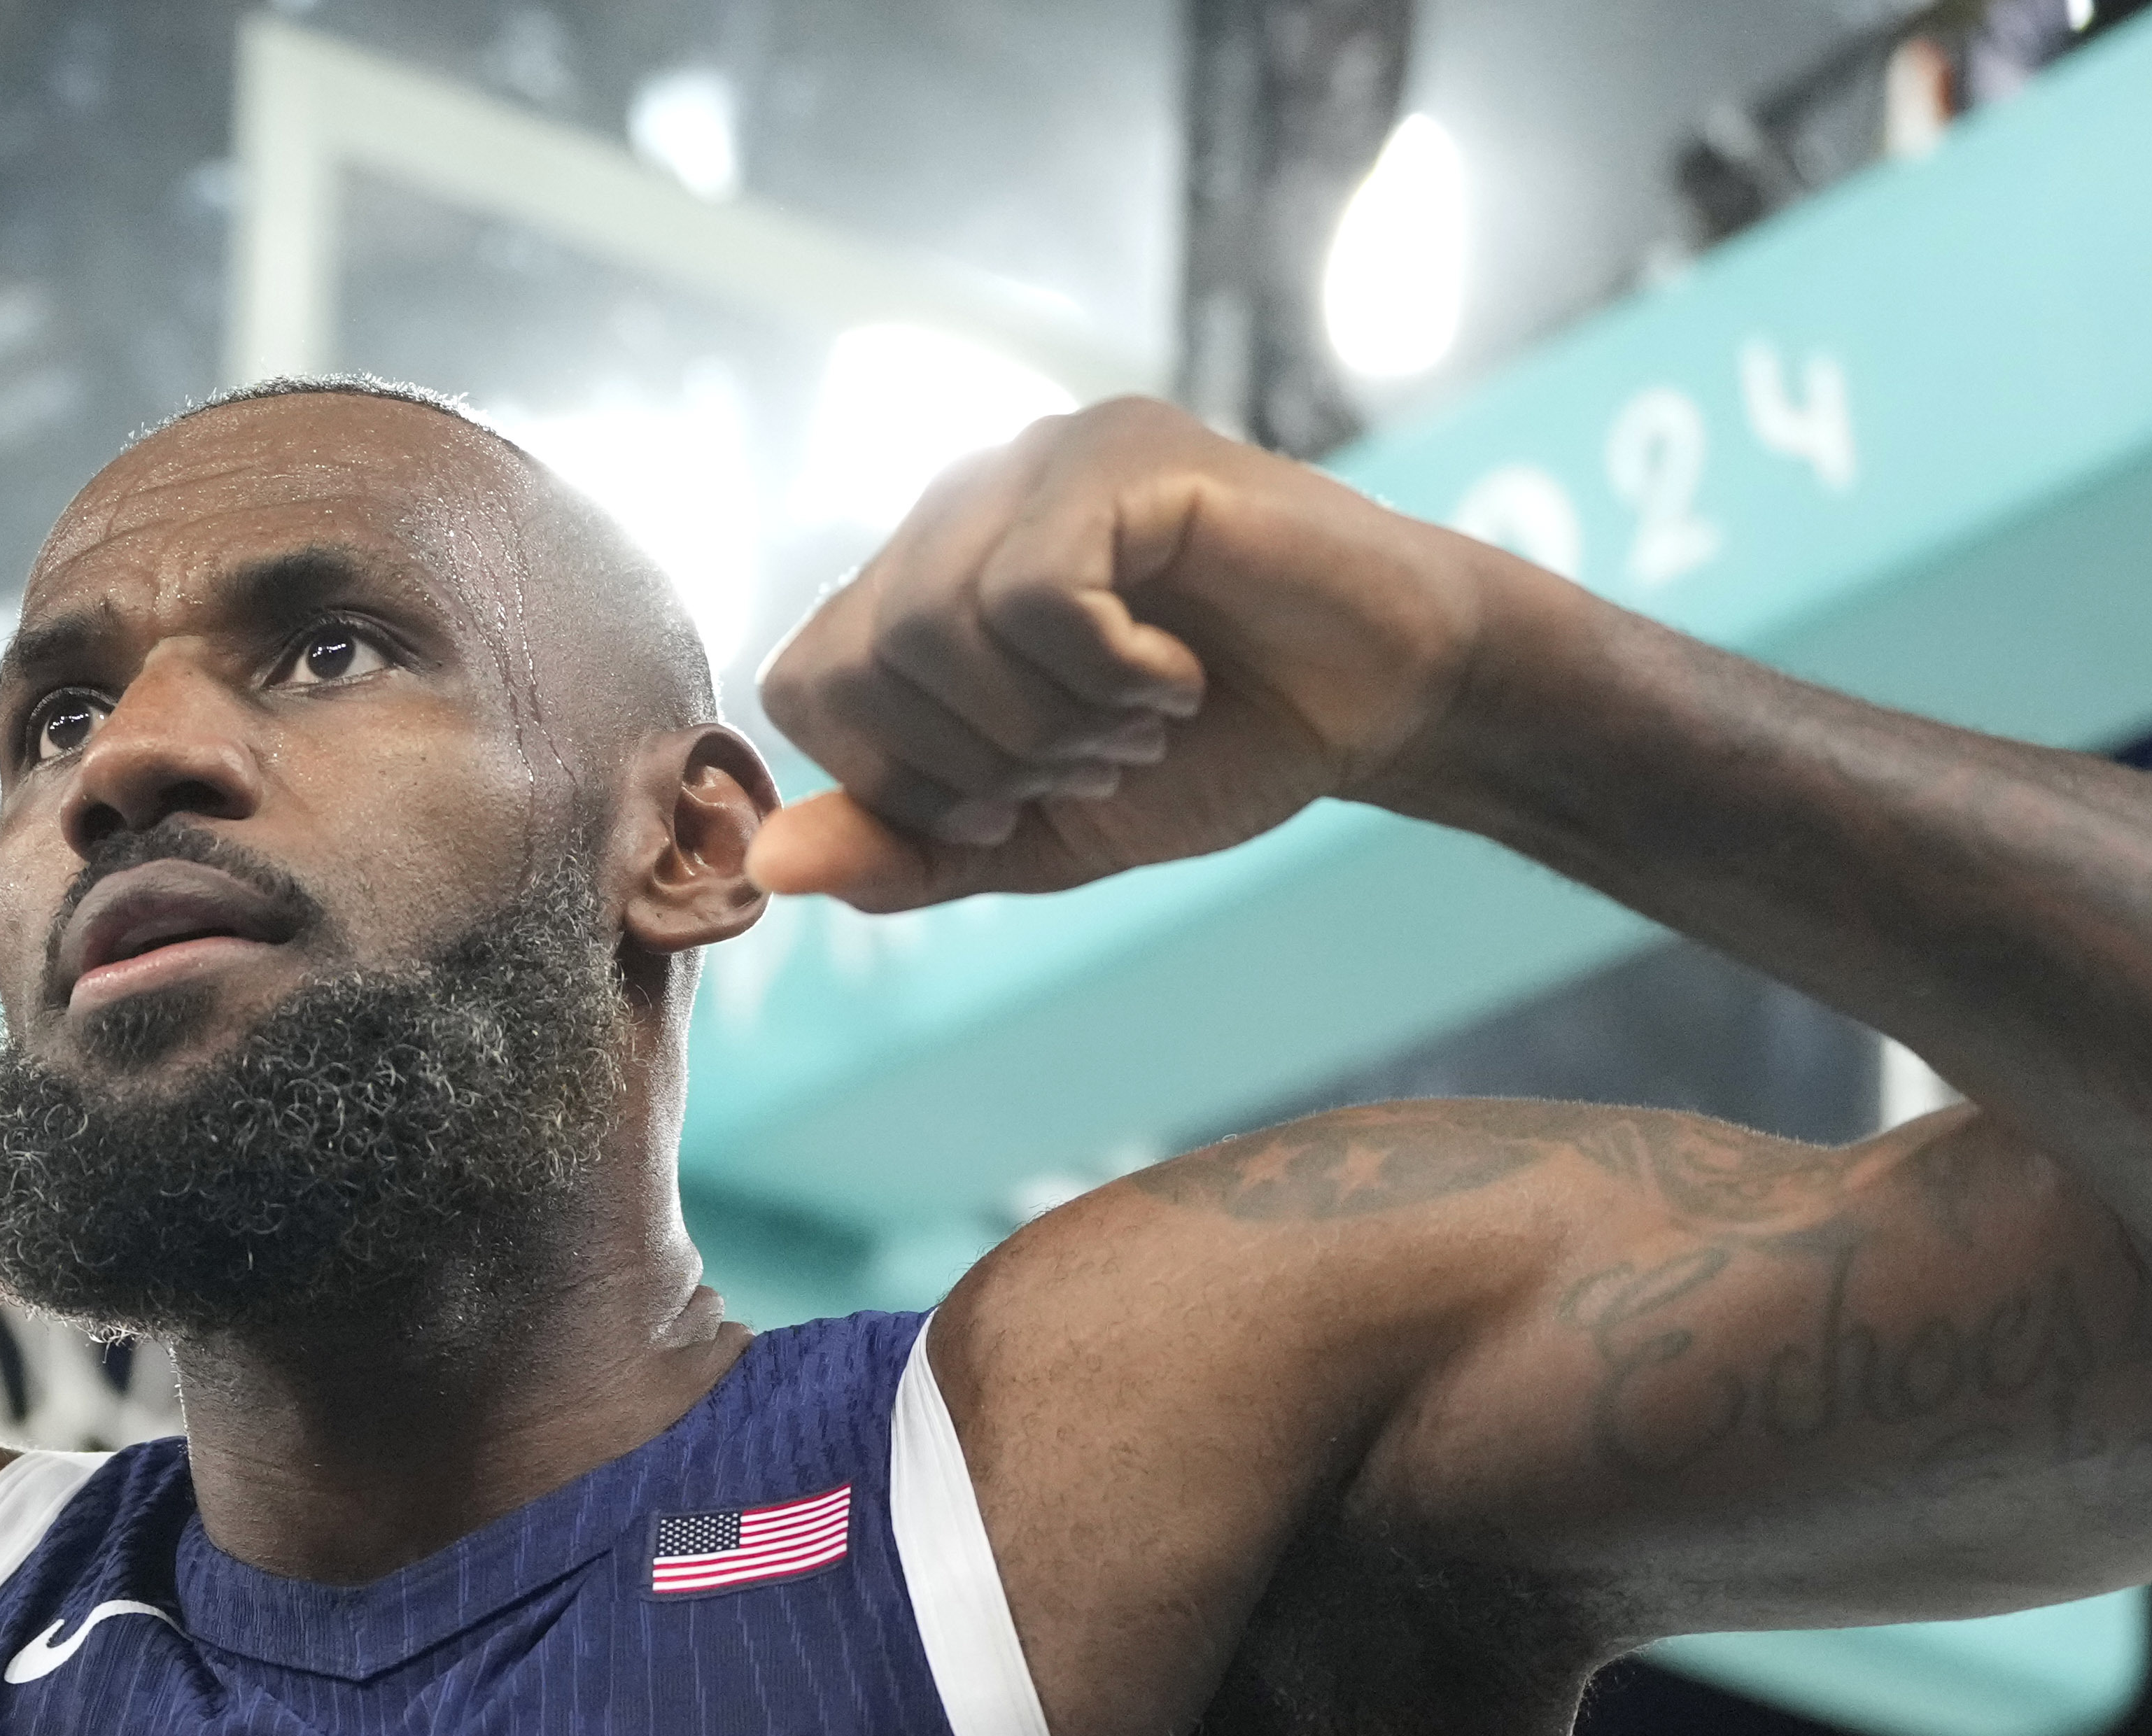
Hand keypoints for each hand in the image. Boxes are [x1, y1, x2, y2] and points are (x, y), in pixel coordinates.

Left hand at [751, 398, 1509, 912]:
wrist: (1384, 698)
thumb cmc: (1218, 749)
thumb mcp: (1039, 836)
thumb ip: (906, 850)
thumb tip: (767, 867)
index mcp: (922, 578)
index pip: (805, 681)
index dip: (895, 778)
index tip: (1011, 803)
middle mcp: (963, 501)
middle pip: (858, 663)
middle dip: (974, 765)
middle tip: (1092, 765)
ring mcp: (1042, 461)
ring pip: (934, 624)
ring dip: (1048, 723)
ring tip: (1140, 723)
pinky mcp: (1124, 453)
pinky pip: (1036, 587)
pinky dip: (1106, 672)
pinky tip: (1176, 676)